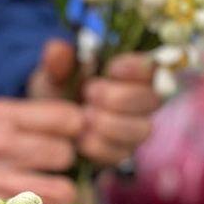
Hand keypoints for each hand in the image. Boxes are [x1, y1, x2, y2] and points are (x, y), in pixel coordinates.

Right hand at [0, 98, 83, 203]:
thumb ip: (16, 114)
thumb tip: (59, 119)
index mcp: (4, 118)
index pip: (68, 118)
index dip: (74, 127)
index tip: (68, 134)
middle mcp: (5, 148)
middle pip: (66, 154)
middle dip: (64, 160)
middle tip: (54, 166)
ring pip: (60, 190)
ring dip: (58, 191)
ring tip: (48, 190)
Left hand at [30, 39, 159, 166]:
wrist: (48, 124)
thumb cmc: (60, 90)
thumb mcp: (55, 72)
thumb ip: (58, 62)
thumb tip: (56, 49)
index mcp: (136, 73)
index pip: (155, 67)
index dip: (138, 68)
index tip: (112, 68)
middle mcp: (142, 101)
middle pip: (152, 100)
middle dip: (120, 97)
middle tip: (90, 93)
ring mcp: (134, 130)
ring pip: (140, 130)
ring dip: (110, 124)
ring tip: (84, 117)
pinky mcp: (120, 154)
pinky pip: (121, 154)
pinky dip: (100, 147)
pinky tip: (80, 140)